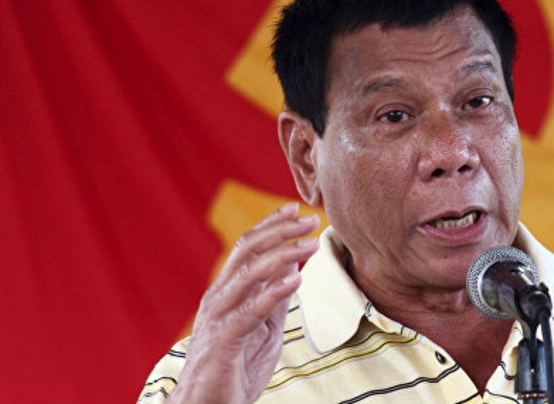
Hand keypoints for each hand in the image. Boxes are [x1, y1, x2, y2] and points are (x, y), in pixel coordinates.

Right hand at [170, 203, 320, 403]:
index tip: (295, 208)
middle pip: (247, 251)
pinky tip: (294, 279)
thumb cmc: (235, 369)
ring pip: (248, 274)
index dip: (271, 225)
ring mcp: (218, 318)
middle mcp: (219, 298)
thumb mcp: (264, 328)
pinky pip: (249, 312)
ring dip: (283, 254)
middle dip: (280, 231)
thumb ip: (274, 298)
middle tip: (310, 219)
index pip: (247, 247)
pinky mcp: (223, 342)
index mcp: (227, 292)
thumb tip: (292, 267)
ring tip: (310, 244)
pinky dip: (273, 292)